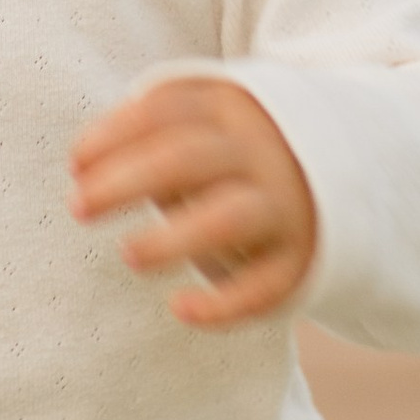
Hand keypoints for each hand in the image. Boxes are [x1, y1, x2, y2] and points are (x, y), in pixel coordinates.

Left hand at [69, 77, 317, 329]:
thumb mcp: (207, 126)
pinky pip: (262, 287)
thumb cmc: (237, 156)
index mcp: (230, 109)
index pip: (166, 111)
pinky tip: (180, 310)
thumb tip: (83, 165)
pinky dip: (223, 304)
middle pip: (186, 158)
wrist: (345, 179)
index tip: (75, 162)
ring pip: (227, 219)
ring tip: (128, 255)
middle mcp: (259, 152)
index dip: (114, 134)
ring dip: (172, 237)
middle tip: (77, 206)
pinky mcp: (298, 260)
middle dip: (125, 180)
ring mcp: (282, 206)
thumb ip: (154, 135)